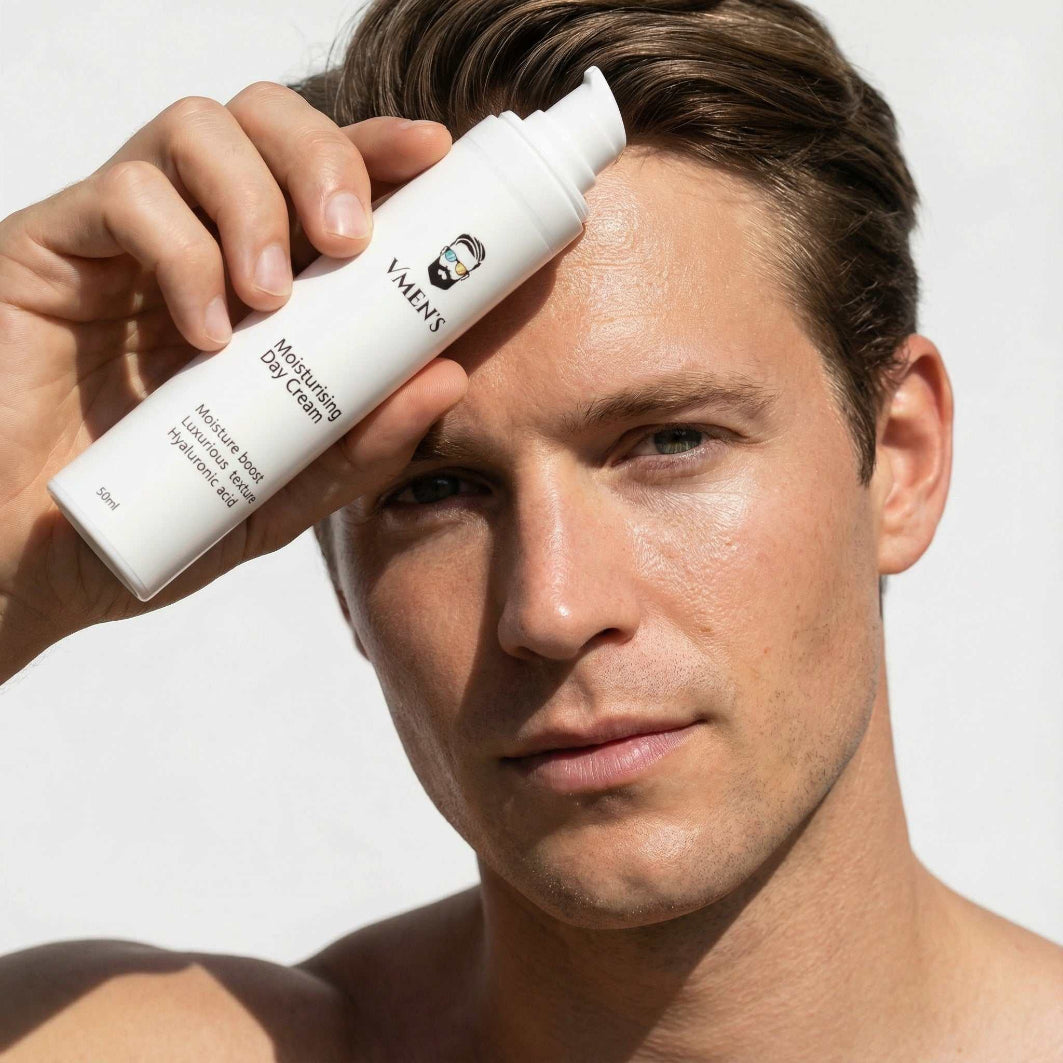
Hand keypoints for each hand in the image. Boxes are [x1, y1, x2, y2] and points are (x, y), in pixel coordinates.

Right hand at [0, 81, 467, 683]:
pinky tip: (203, 334)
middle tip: (348, 240)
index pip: (322, 182)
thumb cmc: (155, 522)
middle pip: (265, 122)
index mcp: (257, 288)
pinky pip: (124, 196)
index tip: (434, 153)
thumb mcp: (279, 496)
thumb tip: (449, 378)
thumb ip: (357, 447)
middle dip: (324, 158)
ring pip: (198, 130)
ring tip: (270, 298)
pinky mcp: (51, 249)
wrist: (31, 563)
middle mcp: (197, 244)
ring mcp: (123, 243)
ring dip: (255, 201)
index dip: (379, 152)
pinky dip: (181, 253)